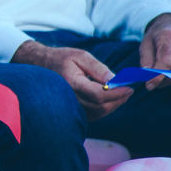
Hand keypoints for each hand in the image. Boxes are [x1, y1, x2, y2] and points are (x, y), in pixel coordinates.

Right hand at [13, 40, 131, 119]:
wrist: (42, 66)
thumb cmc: (62, 58)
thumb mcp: (81, 56)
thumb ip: (99, 68)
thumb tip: (116, 80)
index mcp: (72, 83)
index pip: (98, 94)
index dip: (116, 93)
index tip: (129, 88)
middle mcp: (70, 98)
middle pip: (101, 106)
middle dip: (119, 99)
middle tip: (129, 90)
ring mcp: (71, 106)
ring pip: (99, 113)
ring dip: (114, 105)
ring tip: (122, 93)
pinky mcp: (74, 110)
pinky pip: (94, 114)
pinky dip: (106, 108)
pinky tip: (110, 98)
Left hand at [138, 13, 170, 87]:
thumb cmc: (158, 37)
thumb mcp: (145, 45)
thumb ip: (146, 62)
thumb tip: (148, 79)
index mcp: (169, 38)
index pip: (166, 62)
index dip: (157, 76)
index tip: (150, 86)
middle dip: (162, 79)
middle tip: (155, 79)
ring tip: (165, 74)